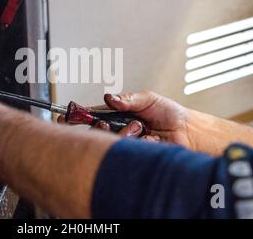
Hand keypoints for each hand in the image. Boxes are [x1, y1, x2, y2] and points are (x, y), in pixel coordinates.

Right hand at [58, 91, 192, 148]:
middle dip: (101, 127)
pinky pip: (128, 150)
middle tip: (107, 124)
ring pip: (112, 142)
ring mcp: (126, 142)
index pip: (92, 115)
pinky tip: (151, 139)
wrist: (187, 131)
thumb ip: (127, 99)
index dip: (77, 117)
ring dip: (125, 133)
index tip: (65, 118)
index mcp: (117, 113)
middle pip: (97, 131)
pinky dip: (141, 142)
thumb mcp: (147, 98)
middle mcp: (119, 128)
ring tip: (141, 128)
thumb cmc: (169, 112)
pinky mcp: (134, 154)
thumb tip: (110, 98)